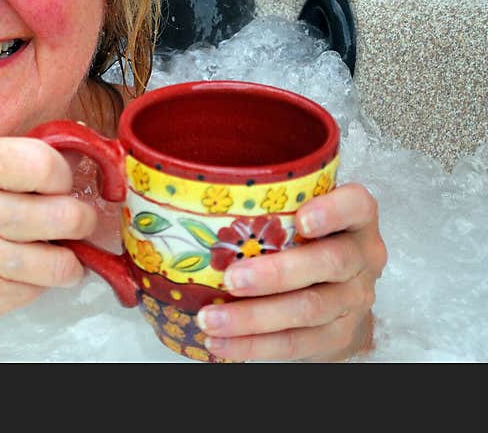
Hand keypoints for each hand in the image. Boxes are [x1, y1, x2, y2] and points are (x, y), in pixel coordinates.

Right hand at [0, 137, 96, 360]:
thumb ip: (18, 163)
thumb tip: (84, 156)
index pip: (43, 163)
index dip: (63, 177)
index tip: (60, 186)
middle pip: (62, 214)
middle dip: (82, 220)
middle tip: (77, 222)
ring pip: (60, 260)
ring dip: (69, 259)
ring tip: (59, 253)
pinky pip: (41, 288)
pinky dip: (43, 283)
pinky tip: (25, 274)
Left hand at [194, 182, 386, 361]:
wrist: (337, 294)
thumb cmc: (301, 240)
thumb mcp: (292, 213)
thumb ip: (257, 201)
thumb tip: (167, 183)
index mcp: (354, 220)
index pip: (356, 206)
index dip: (333, 211)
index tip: (302, 218)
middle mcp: (361, 257)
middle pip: (328, 263)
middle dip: (276, 274)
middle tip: (231, 279)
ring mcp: (353, 299)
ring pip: (308, 309)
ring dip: (254, 318)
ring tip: (211, 319)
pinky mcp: (338, 336)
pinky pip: (296, 344)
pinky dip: (255, 346)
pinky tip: (221, 343)